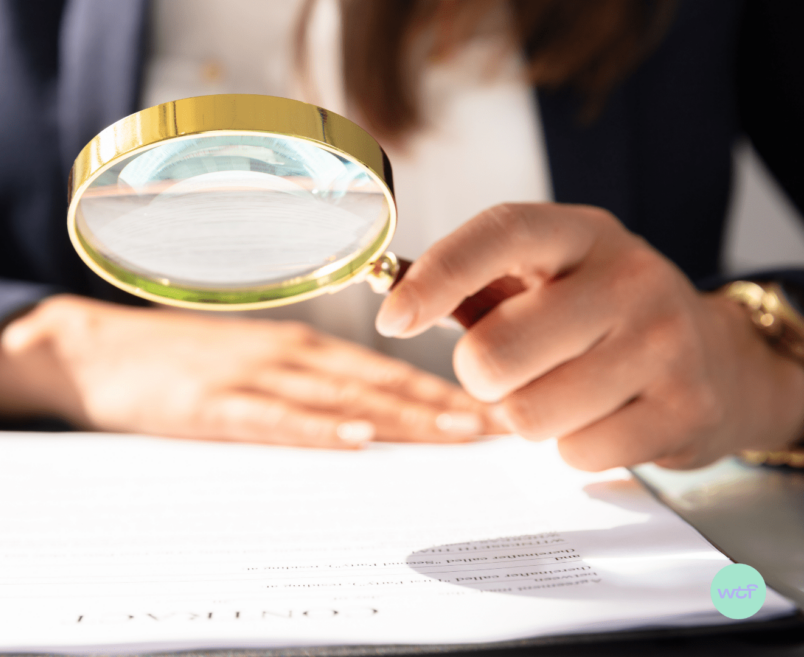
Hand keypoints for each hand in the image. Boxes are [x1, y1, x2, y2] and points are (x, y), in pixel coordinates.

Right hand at [0, 294, 500, 447]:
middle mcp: (284, 353)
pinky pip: (274, 419)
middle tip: (498, 428)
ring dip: (401, 416)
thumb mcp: (244, 360)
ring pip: (339, 397)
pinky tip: (355, 438)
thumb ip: (299, 382)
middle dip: (441, 407)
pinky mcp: (212, 404)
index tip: (489, 413)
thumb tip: (362, 415)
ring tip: (456, 435)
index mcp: (296, 346)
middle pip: (377, 382)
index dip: (439, 390)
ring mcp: (249, 376)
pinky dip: (318, 428)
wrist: (95, 350)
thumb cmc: (175, 360)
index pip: (382, 369)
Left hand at [376, 203, 803, 469]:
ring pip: (529, 414)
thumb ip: (472, 285)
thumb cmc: (598, 317)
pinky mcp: (685, 409)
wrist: (718, 358)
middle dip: (481, 376)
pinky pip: (576, 453)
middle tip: (511, 369)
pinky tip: (605, 416)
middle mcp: (629, 278)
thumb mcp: (546, 277)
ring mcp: (664, 343)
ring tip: (565, 390)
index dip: (437, 277)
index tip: (392, 319)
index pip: (501, 234)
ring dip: (528, 415)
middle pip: (495, 352)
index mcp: (582, 234)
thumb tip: (391, 300)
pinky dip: (573, 447)